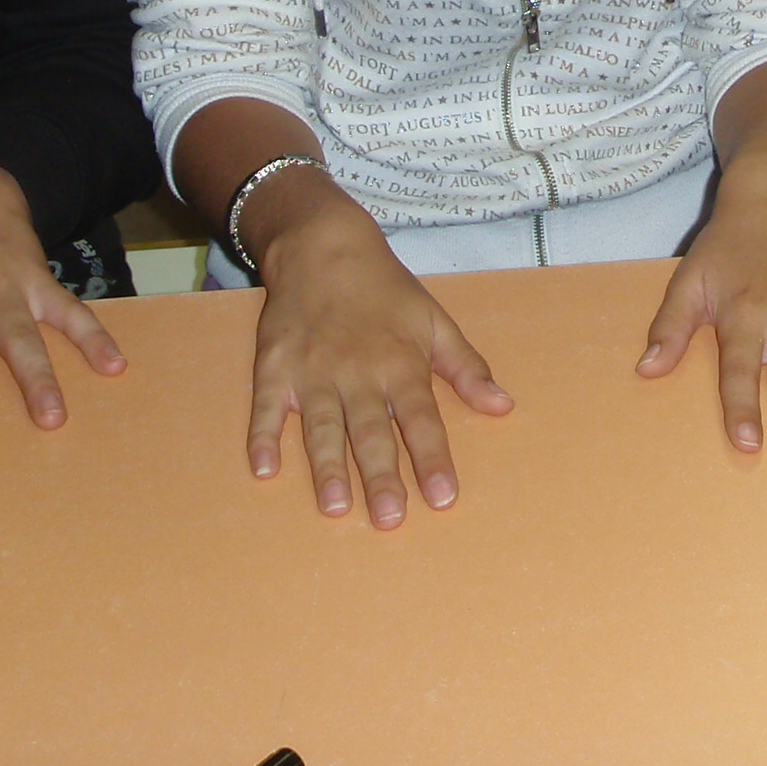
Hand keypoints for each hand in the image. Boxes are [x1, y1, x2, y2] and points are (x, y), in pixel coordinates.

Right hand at [246, 172, 511, 527]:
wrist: (321, 246)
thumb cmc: (385, 290)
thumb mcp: (434, 321)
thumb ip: (466, 368)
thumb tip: (503, 406)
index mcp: (401, 362)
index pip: (421, 419)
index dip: (433, 458)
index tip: (443, 498)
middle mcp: (357, 371)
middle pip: (371, 431)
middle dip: (381, 476)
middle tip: (390, 519)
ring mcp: (313, 370)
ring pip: (322, 426)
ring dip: (328, 467)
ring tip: (335, 507)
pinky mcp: (275, 366)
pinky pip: (268, 407)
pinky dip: (263, 436)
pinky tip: (263, 468)